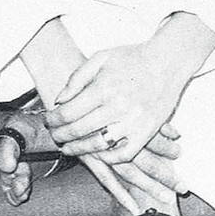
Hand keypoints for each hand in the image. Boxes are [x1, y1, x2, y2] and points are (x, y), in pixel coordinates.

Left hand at [44, 42, 187, 165]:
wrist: (167, 61)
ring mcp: (134, 121)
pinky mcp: (148, 131)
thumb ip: (77, 78)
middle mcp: (117, 107)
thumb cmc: (131, 57)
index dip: (53, 120)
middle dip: (61, 136)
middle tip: (54, 137)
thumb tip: (59, 100)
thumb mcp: (100, 58)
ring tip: (69, 148)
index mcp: (103, 88)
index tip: (47, 122)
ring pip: (100, 145)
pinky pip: (125, 153)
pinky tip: (98, 154)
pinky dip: (110, 158)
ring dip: (80, 150)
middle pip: (80, 130)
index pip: (69, 112)